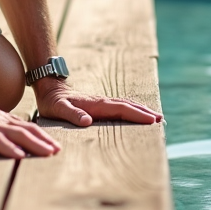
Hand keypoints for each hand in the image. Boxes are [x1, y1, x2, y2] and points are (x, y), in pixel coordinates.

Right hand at [0, 91, 60, 158]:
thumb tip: (13, 142)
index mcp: (3, 120)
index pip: (27, 128)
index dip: (42, 137)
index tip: (55, 147)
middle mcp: (0, 121)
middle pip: (27, 130)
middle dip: (44, 141)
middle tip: (57, 151)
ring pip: (16, 134)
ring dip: (33, 144)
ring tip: (46, 153)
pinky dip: (8, 147)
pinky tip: (18, 154)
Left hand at [34, 78, 163, 126]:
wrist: (50, 88)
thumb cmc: (52, 102)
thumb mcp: (58, 109)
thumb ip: (72, 114)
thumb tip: (87, 121)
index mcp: (96, 104)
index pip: (121, 109)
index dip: (136, 114)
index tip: (151, 120)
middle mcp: (102, 101)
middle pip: (127, 105)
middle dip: (144, 112)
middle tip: (160, 119)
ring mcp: (102, 102)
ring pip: (125, 104)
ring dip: (140, 110)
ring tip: (154, 116)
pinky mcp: (100, 104)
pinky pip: (120, 106)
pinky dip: (131, 109)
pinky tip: (135, 113)